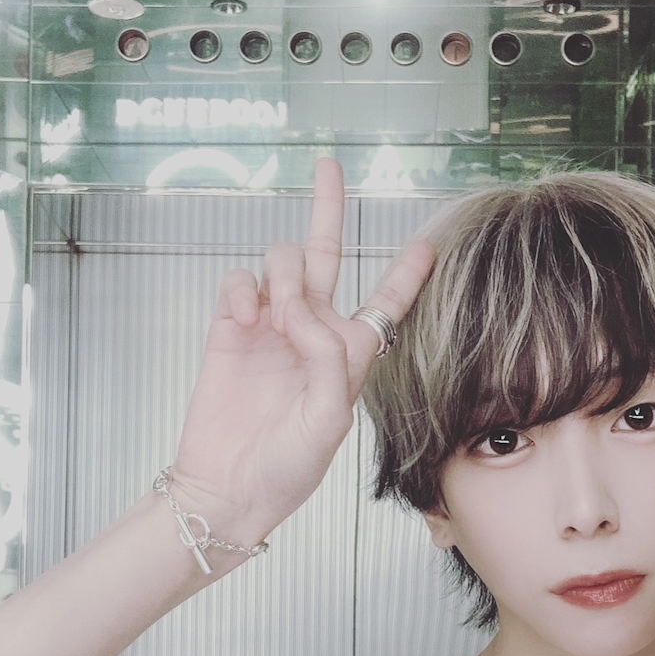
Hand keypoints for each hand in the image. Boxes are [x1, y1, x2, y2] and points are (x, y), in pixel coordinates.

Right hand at [171, 158, 434, 541]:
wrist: (227, 488)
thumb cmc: (285, 469)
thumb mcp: (327, 422)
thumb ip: (326, 359)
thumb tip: (300, 310)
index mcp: (348, 356)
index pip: (384, 306)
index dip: (406, 276)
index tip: (427, 245)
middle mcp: (311, 333)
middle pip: (326, 257)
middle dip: (328, 211)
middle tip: (329, 167)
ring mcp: (269, 328)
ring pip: (281, 263)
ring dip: (283, 274)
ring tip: (277, 311)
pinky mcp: (230, 331)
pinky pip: (238, 284)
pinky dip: (243, 289)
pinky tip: (246, 315)